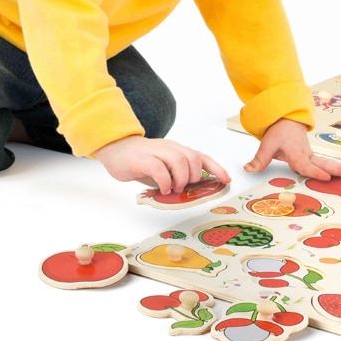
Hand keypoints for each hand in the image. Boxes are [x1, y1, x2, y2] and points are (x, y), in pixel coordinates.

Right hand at [94, 135, 230, 194]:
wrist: (115, 148)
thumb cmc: (139, 160)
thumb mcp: (162, 167)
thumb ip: (175, 175)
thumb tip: (191, 192)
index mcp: (176, 150)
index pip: (201, 156)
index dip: (216, 168)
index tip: (226, 180)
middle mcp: (169, 148)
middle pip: (193, 158)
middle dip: (194, 176)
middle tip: (184, 188)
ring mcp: (156, 152)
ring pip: (179, 161)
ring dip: (181, 179)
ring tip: (173, 189)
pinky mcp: (142, 159)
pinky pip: (159, 169)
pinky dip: (165, 181)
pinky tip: (163, 189)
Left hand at [244, 118, 340, 179]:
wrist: (285, 119)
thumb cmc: (278, 132)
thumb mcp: (267, 145)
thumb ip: (260, 159)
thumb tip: (249, 169)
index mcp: (296, 154)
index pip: (305, 165)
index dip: (314, 172)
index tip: (325, 177)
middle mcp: (306, 155)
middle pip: (322, 164)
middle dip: (336, 169)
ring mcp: (310, 155)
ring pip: (326, 163)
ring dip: (340, 168)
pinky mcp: (311, 156)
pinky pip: (323, 163)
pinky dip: (335, 168)